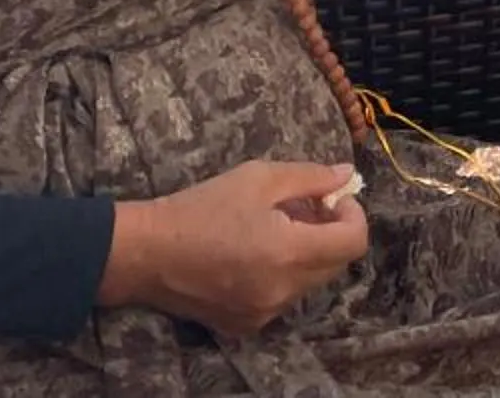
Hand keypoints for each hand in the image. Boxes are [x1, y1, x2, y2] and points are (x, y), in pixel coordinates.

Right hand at [97, 159, 367, 336]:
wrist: (146, 253)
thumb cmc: (202, 208)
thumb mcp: (260, 178)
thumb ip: (311, 177)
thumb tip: (346, 174)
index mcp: (289, 254)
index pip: (354, 243)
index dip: (352, 215)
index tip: (333, 197)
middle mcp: (282, 292)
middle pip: (336, 264)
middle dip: (332, 232)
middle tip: (306, 207)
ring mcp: (264, 314)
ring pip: (311, 282)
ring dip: (309, 253)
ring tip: (278, 227)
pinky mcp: (245, 326)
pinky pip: (283, 298)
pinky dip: (284, 275)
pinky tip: (257, 254)